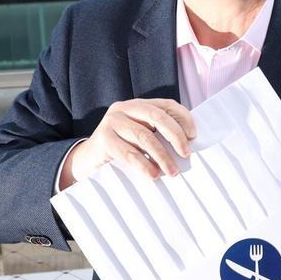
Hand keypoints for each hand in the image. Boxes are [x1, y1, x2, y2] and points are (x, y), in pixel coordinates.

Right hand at [60, 98, 196, 188]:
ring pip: (144, 136)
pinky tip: (153, 174)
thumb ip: (159, 135)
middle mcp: (124, 108)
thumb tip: (188, 145)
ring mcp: (112, 122)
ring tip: (172, 171)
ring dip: (162, 155)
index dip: (183, 118)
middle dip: (175, 135)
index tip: (193, 136)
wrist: (87, 161)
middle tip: (186, 154)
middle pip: (157, 116)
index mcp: (137, 105)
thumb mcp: (140, 138)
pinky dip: (144, 164)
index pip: (166, 105)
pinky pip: (129, 152)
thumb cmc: (121, 150)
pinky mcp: (103, 139)